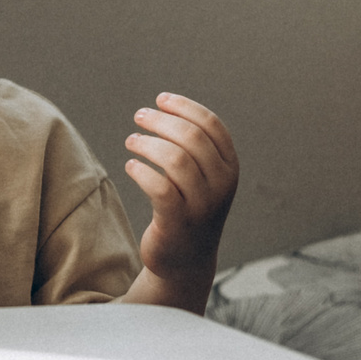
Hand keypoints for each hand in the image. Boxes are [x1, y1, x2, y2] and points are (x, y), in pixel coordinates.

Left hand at [123, 92, 238, 312]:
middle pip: (191, 137)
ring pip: (175, 159)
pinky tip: (130, 166)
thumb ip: (193, 146)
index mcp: (230, 167)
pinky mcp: (178, 222)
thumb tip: (163, 107)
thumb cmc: (189, 207)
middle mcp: (222, 185)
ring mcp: (202, 205)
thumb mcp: (202, 175)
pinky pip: (159, 187)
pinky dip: (140, 171)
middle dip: (161, 121)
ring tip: (131, 141)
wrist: (186, 260)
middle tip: (139, 117)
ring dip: (147, 143)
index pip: (212, 125)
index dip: (184, 107)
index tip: (160, 100)